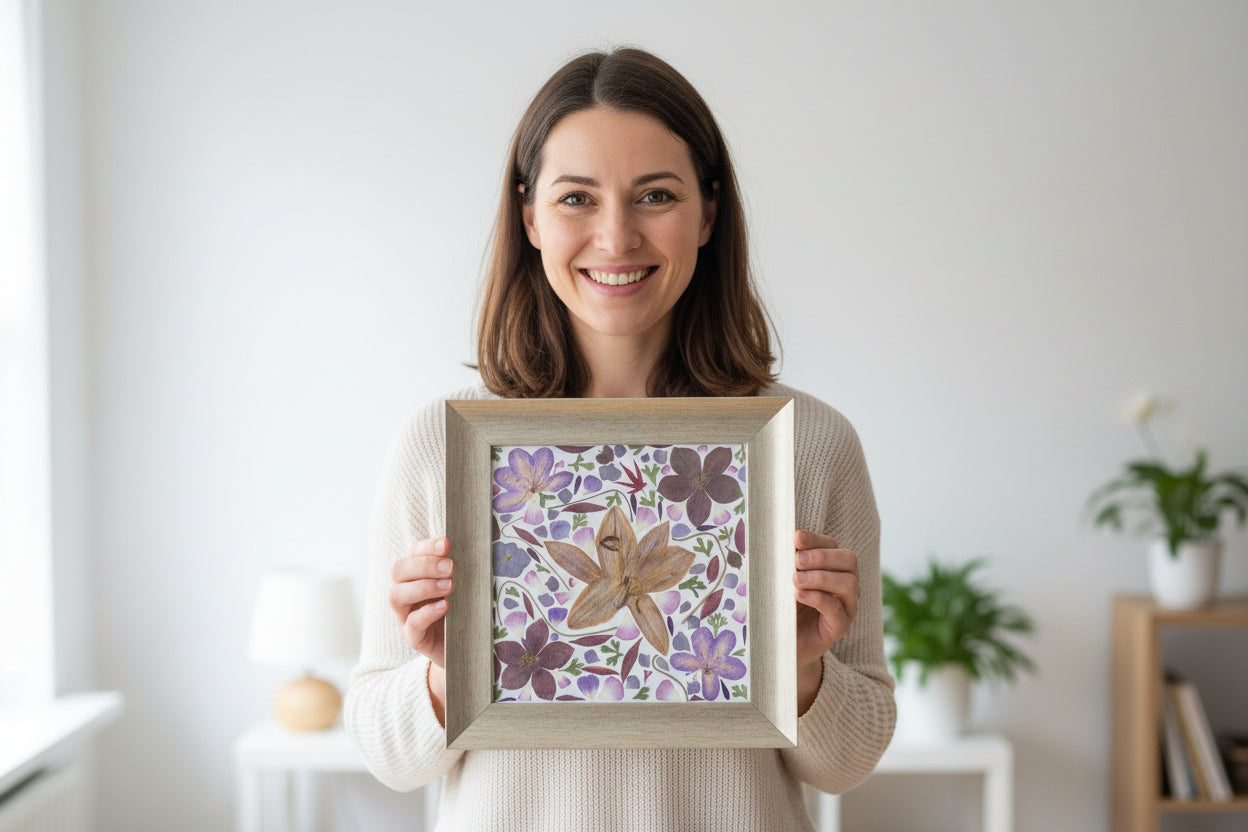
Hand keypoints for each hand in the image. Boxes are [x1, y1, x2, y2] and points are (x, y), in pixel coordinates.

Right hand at [389, 537, 454, 667]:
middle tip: (451, 568)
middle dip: (425, 565)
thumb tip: (475, 549)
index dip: (427, 547)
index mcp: (417, 574)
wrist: (465, 647)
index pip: (413, 553)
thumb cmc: (463, 610)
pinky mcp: (413, 637)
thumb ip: (461, 570)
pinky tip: (445, 606)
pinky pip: (412, 623)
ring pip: (397, 595)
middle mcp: (405, 591)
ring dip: (424, 586)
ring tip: (449, 586)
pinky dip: (427, 612)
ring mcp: (405, 615)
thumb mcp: (463, 587)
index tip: (447, 544)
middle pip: (398, 570)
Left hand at [792, 530, 859, 710]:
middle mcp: (845, 585)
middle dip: (821, 556)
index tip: (795, 537)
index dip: (816, 539)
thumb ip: (786, 561)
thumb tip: (778, 539)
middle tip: (796, 560)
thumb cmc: (784, 606)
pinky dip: (818, 598)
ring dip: (820, 577)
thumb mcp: (783, 579)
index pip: (833, 545)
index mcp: (833, 568)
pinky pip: (837, 610)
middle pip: (848, 560)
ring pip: (848, 584)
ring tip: (795, 579)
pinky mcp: (839, 627)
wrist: (783, 644)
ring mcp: (846, 607)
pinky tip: (799, 595)